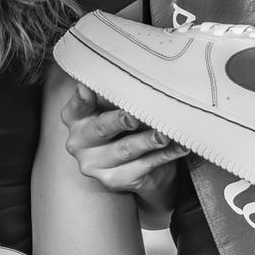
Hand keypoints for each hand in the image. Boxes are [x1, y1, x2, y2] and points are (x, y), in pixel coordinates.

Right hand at [60, 83, 186, 199]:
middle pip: (101, 128)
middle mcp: (79, 143)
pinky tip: (179, 147)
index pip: (77, 106)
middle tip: (134, 117)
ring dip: (148, 140)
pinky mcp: (116, 180)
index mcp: (75, 119)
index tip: (87, 89)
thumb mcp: (112, 107)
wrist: (132, 165)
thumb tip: (128, 74)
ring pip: (126, 149)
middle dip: (119, 121)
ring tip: (165, 134)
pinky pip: (145, 165)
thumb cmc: (121, 126)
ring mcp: (96, 164)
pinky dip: (165, 155)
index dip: (81, 98)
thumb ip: (113, 94)